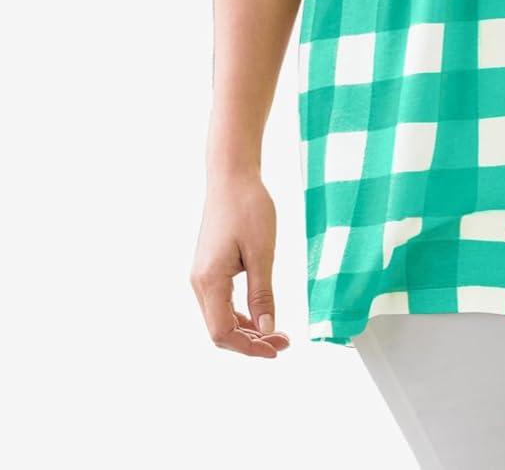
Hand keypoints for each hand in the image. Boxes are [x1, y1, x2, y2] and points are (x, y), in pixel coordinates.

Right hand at [190, 171, 290, 356]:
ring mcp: (202, 276)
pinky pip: (222, 303)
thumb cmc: (248, 207)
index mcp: (210, 280)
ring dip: (247, 330)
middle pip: (220, 330)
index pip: (222, 333)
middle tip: (283, 342)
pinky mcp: (209, 269)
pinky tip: (261, 316)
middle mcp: (200, 282)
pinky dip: (241, 315)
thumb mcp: (262, 252)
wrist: (231, 176)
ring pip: (220, 318)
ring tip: (276, 333)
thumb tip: (267, 330)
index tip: (277, 348)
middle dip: (251, 342)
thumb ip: (262, 294)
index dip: (249, 347)